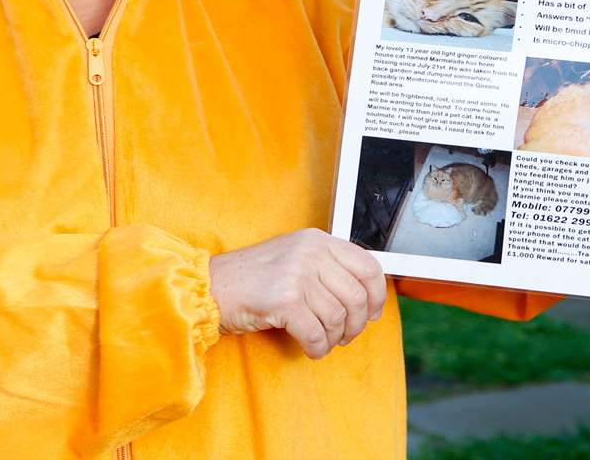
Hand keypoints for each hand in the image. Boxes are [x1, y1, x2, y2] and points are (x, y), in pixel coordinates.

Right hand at [208, 229, 386, 358]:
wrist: (212, 287)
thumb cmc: (252, 278)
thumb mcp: (294, 258)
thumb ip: (327, 268)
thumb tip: (366, 298)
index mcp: (317, 240)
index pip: (368, 266)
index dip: (377, 295)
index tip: (373, 313)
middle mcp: (311, 253)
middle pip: (356, 296)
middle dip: (356, 324)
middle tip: (344, 336)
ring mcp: (297, 274)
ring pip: (338, 318)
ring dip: (334, 338)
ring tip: (323, 341)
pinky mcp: (285, 300)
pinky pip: (317, 334)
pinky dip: (318, 348)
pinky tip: (311, 349)